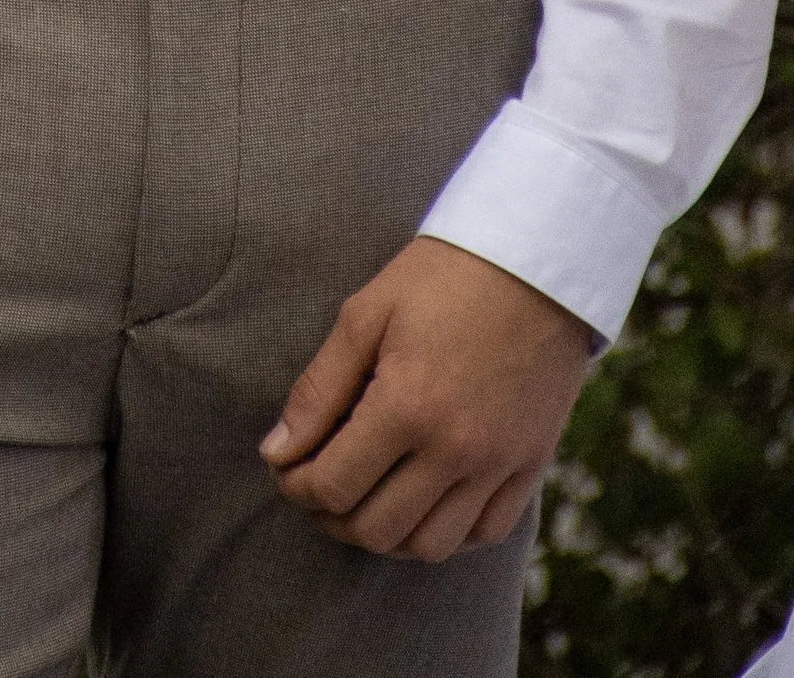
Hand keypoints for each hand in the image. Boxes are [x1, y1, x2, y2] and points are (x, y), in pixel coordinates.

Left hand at [261, 234, 596, 559]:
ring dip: (386, 534)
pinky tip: (421, 504)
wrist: (534, 264)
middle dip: (331, 518)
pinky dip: (446, 534)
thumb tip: (277, 451)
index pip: (334, 485)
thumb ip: (318, 389)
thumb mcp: (365, 314)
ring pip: (430, 546)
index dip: (296, 486)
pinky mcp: (531, 466)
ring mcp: (498, 465)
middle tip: (314, 488)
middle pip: (377, 529)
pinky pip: (485, 534)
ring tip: (362, 499)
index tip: (284, 468)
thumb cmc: (441, 278)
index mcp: (407, 407)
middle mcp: (455, 450)